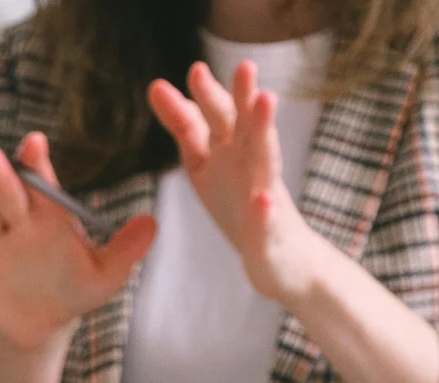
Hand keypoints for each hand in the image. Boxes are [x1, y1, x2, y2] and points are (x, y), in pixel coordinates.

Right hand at [0, 133, 156, 352]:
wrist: (45, 327)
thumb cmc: (75, 292)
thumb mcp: (107, 274)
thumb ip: (127, 248)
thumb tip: (153, 223)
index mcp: (51, 218)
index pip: (43, 186)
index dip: (37, 166)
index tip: (33, 144)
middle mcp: (19, 223)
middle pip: (8, 196)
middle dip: (1, 177)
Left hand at [148, 61, 331, 304]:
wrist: (281, 259)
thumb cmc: (240, 204)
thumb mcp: (205, 162)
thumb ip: (186, 126)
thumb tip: (157, 86)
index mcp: (229, 151)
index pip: (213, 120)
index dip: (201, 99)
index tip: (188, 74)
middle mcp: (249, 165)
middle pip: (244, 127)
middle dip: (242, 98)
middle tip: (244, 66)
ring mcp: (263, 196)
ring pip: (266, 160)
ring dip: (265, 132)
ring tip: (267, 102)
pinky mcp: (270, 233)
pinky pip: (266, 222)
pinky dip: (264, 212)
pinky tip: (262, 201)